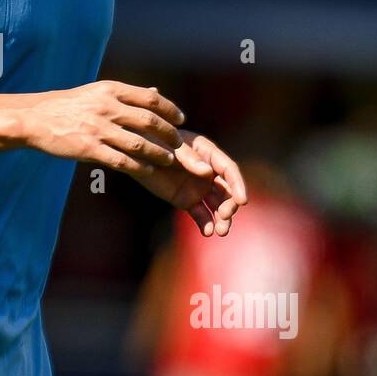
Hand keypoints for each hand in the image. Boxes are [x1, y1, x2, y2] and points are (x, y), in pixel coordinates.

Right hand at [25, 80, 184, 171]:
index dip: (170, 109)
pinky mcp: (89, 149)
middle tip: (178, 144)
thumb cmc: (68, 105)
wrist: (35, 118)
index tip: (181, 119)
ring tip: (168, 160)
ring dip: (159, 154)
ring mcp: (98, 128)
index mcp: (110, 90)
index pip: (150, 98)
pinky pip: (121, 161)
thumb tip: (156, 91)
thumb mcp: (97, 92)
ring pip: (139, 144)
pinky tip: (148, 171)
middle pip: (150, 121)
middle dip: (169, 134)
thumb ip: (127, 95)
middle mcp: (106, 107)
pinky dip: (139, 167)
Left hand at [127, 130, 247, 235]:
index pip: (229, 170)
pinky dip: (205, 224)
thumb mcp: (171, 148)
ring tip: (220, 231)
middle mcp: (208, 172)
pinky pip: (200, 215)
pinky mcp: (187, 201)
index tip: (242, 200)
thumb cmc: (154, 143)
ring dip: (222, 219)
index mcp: (208, 153)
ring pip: (217, 206)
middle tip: (225, 216)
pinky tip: (206, 232)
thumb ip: (189, 159)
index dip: (238, 185)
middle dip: (230, 205)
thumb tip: (208, 172)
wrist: (134, 154)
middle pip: (227, 191)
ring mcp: (199, 187)